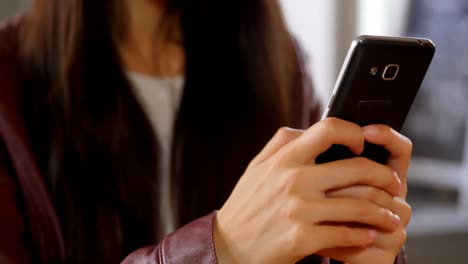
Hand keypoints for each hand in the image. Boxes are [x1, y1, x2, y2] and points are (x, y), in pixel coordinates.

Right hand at [213, 118, 402, 263]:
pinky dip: (364, 235)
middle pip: (357, 168)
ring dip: (383, 213)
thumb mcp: (257, 167)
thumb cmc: (246, 205)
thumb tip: (307, 129)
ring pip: (359, 205)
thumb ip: (281, 144)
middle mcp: (294, 180)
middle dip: (384, 176)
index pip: (328, 130)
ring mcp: (299, 210)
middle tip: (393, 184)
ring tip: (391, 217)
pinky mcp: (303, 239)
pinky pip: (347, 234)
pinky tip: (369, 235)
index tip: (362, 144)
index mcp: (284, 159)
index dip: (353, 132)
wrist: (228, 246)